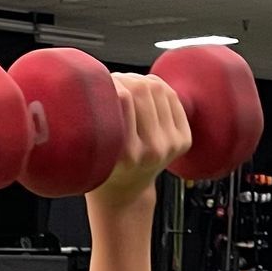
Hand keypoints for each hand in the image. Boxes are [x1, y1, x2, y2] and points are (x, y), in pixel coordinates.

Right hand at [88, 73, 192, 221]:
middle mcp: (152, 151)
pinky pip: (172, 97)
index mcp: (126, 155)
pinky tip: (144, 91)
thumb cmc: (101, 167)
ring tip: (125, 86)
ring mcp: (171, 145)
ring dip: (140, 80)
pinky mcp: (183, 140)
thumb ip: (91, 120)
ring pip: (158, 89)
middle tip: (112, 81)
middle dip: (125, 78)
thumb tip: (99, 79)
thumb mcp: (89, 149)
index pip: (122, 98)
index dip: (110, 81)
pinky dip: (157, 86)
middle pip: (142, 90)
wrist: (126, 192)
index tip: (99, 82)